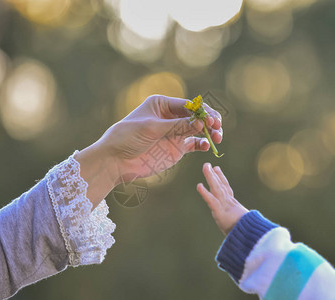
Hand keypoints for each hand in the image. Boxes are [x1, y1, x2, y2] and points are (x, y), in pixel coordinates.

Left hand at [98, 94, 222, 180]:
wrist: (116, 160)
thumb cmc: (129, 136)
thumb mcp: (152, 128)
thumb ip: (177, 126)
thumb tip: (203, 124)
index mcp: (163, 104)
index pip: (188, 105)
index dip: (202, 112)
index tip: (211, 120)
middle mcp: (171, 117)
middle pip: (197, 116)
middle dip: (209, 120)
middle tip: (218, 127)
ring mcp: (175, 133)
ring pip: (199, 129)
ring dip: (210, 132)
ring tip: (217, 138)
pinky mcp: (177, 148)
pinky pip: (195, 144)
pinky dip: (203, 144)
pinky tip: (207, 147)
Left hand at [197, 163, 247, 234]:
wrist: (252, 239)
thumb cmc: (249, 235)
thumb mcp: (244, 227)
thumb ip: (242, 223)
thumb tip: (251, 227)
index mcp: (234, 207)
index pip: (227, 189)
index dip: (221, 179)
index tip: (217, 169)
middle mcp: (229, 205)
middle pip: (221, 186)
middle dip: (214, 175)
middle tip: (208, 164)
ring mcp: (225, 208)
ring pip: (216, 189)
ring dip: (210, 177)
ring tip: (206, 167)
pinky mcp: (221, 214)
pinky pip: (212, 201)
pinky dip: (205, 193)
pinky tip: (199, 185)